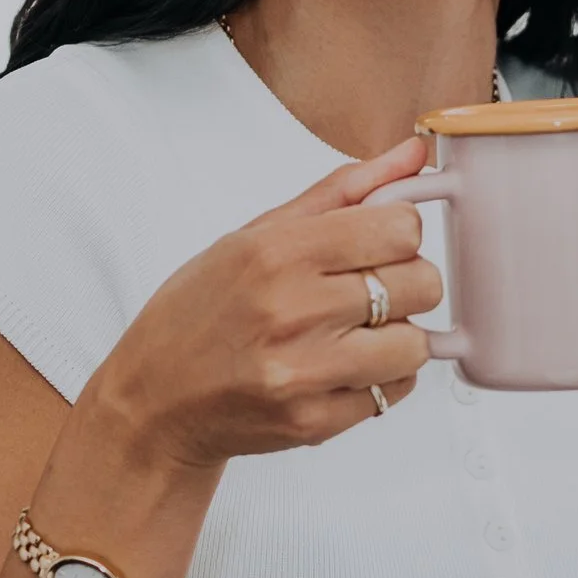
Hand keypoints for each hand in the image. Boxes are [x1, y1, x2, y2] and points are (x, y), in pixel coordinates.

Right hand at [78, 136, 444, 474]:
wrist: (156, 402)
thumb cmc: (200, 313)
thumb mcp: (256, 236)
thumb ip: (341, 193)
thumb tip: (412, 155)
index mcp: (278, 253)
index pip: (402, 227)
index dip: (399, 233)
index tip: (377, 243)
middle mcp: (293, 311)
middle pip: (422, 283)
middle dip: (406, 283)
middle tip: (369, 291)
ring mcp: (305, 372)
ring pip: (416, 344)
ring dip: (397, 337)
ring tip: (355, 334)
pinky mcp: (315, 421)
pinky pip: (394, 391)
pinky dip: (380, 379)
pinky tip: (339, 369)